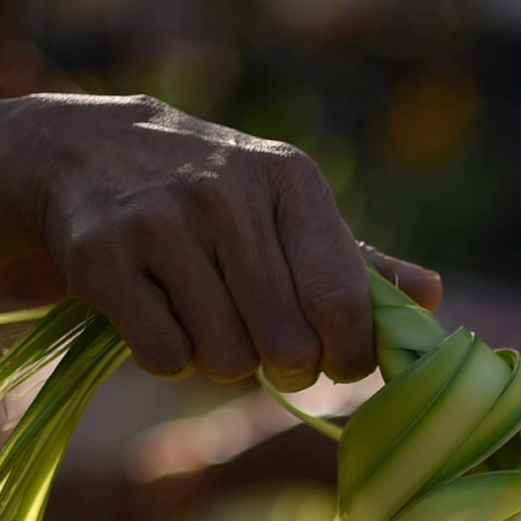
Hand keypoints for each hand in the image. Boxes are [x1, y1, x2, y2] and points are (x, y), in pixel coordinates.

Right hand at [0, 94, 441, 386]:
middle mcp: (227, 193)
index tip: (337, 361)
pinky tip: (160, 317)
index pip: (344, 304)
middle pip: (286, 345)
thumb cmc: (217, 199)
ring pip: (224, 358)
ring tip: (210, 322)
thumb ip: (358, 262)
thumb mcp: (289, 210)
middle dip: (284, 368)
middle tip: (269, 352)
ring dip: (222, 363)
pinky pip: (165, 357)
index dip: (348, 356)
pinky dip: (169, 359)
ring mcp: (160, 222)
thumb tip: (432, 295)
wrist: (88, 152)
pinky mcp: (102, 258)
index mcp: (291, 180)